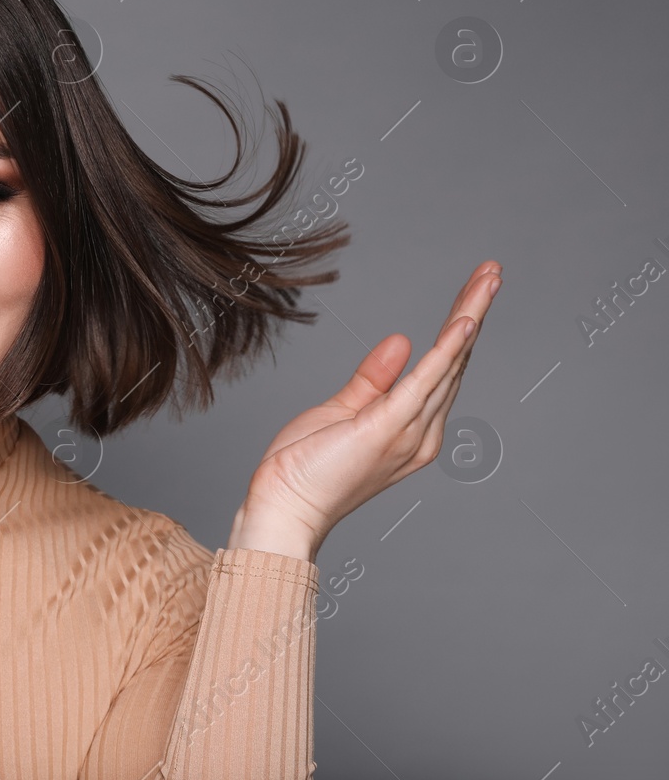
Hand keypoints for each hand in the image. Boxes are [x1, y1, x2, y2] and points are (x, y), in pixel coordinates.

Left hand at [228, 260, 503, 559]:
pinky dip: (446, 351)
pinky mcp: (389, 429)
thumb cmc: (308, 467)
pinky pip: (424, 383)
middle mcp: (422, 432)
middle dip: (473, 311)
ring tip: (488, 280)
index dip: (458, 327)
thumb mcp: (343, 409)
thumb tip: (402, 341)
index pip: (441, 368)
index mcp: (412, 427)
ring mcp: (410, 433)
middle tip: (492, 271)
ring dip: (468, 317)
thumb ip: (374, 378)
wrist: (286, 508)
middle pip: (454, 361)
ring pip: (448, 364)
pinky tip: (463, 323)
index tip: (473, 289)